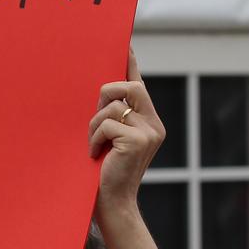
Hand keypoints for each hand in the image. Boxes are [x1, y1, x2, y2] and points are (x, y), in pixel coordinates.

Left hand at [88, 47, 164, 213]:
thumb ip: (113, 117)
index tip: (126, 45)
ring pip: (112, 106)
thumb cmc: (105, 172)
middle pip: (129, 87)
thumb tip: (101, 93)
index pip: (140, 85)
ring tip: (94, 146)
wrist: (112, 203)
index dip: (131, 65)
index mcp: (149, 121)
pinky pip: (106, 124)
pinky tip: (95, 154)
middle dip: (105, 97)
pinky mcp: (138, 141)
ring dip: (94, 125)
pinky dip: (94, 138)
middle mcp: (154, 124)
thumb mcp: (111, 140)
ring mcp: (149, 132)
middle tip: (94, 118)